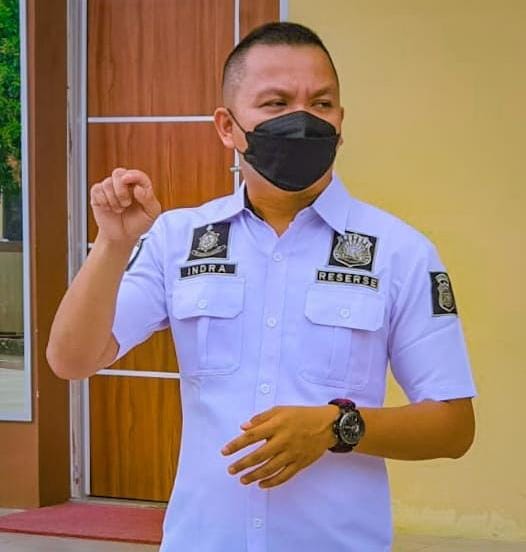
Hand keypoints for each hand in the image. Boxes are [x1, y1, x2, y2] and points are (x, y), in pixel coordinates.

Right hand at [90, 167, 160, 243]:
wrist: (123, 236)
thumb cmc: (138, 223)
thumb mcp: (151, 214)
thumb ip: (149, 199)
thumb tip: (138, 188)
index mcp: (139, 185)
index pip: (137, 175)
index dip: (133, 176)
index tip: (128, 181)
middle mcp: (124, 183)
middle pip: (118, 173)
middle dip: (121, 190)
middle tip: (126, 204)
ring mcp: (110, 187)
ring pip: (107, 183)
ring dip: (114, 200)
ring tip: (119, 209)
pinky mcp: (98, 193)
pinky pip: (97, 190)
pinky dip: (103, 201)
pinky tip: (109, 209)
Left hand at [222, 405, 338, 488]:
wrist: (327, 425)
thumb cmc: (301, 415)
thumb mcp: (281, 409)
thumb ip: (262, 417)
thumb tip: (243, 427)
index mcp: (277, 425)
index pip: (252, 436)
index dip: (236, 445)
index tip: (224, 452)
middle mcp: (283, 441)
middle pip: (258, 455)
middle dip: (242, 464)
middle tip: (231, 470)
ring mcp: (292, 454)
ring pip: (269, 469)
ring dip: (253, 475)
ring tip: (242, 480)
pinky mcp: (300, 464)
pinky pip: (284, 476)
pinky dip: (271, 482)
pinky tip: (261, 484)